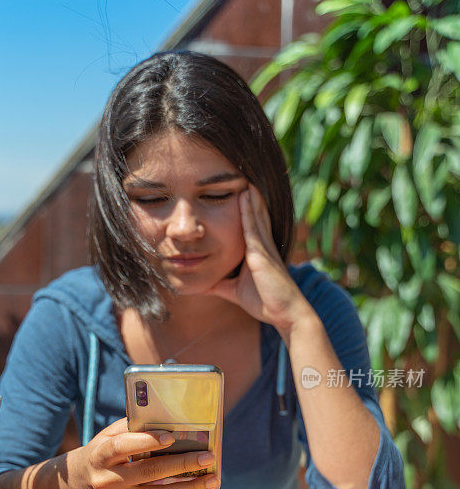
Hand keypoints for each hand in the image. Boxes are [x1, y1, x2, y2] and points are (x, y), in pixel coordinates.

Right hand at [71, 417, 219, 488]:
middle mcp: (106, 480)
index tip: (172, 437)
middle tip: (208, 457)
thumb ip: (134, 427)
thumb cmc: (104, 450)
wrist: (81, 482)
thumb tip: (172, 420)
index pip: (122, 447)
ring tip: (211, 480)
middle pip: (148, 472)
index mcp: (100, 455)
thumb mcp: (110, 434)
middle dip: (182, 464)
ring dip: (189, 488)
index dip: (146, 442)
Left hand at [206, 185, 313, 336]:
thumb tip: (203, 284)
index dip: (248, 209)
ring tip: (243, 175)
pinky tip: (245, 195)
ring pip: (255, 216)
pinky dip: (248, 211)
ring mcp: (263, 248)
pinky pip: (253, 228)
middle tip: (242, 175)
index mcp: (259, 253)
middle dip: (250, 197)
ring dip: (250, 196)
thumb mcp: (235, 291)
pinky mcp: (261, 254)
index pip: (252, 226)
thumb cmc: (265, 303)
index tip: (240, 193)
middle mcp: (263, 246)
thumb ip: (221, 285)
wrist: (285, 313)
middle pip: (256, 216)